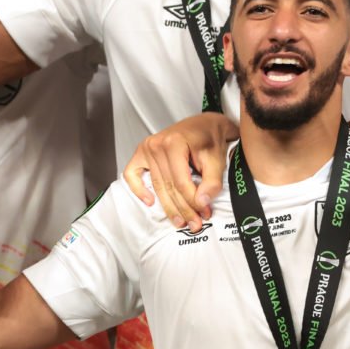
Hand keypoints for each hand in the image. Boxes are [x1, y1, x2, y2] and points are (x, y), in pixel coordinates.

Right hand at [123, 112, 236, 228]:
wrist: (205, 124)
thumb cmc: (210, 138)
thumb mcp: (217, 158)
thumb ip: (211, 181)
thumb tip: (202, 202)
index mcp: (174, 143)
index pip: (180, 182)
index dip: (193, 201)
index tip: (204, 213)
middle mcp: (156, 145)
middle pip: (168, 186)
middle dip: (182, 209)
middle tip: (194, 224)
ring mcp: (146, 148)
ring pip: (156, 185)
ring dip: (168, 206)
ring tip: (179, 221)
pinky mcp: (141, 153)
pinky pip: (132, 174)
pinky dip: (138, 189)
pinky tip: (149, 201)